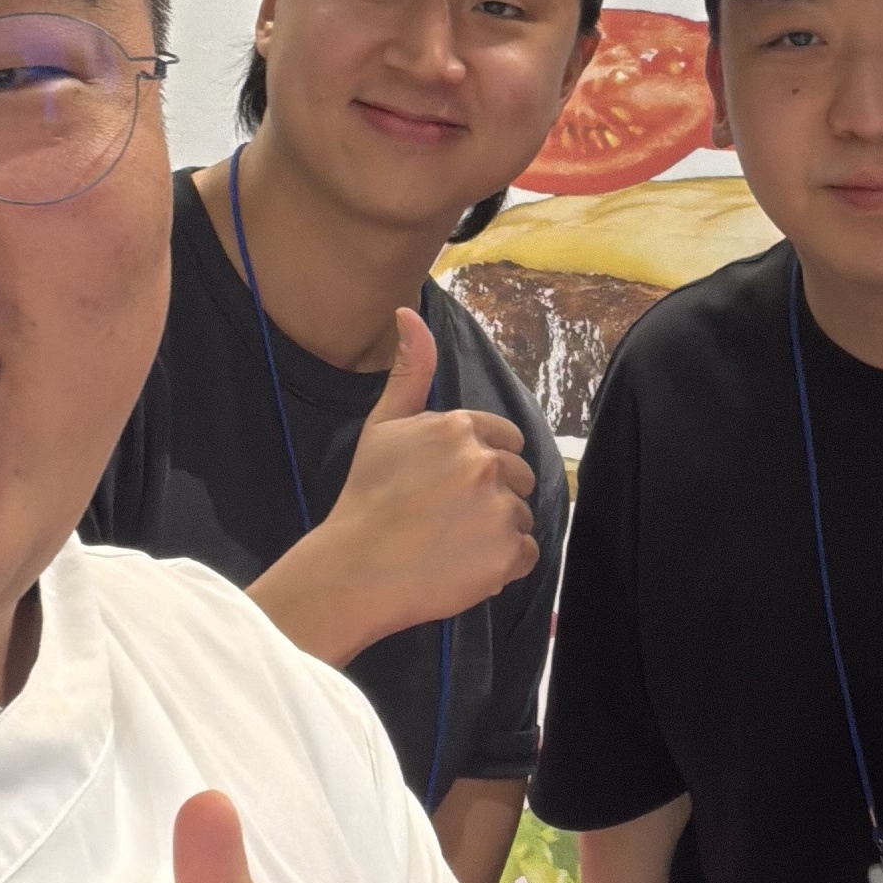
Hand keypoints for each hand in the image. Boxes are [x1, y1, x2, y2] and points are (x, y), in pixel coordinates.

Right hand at [254, 310, 537, 664]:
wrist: (355, 569)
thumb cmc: (366, 498)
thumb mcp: (382, 426)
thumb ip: (409, 370)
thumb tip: (408, 313)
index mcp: (460, 427)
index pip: (507, 441)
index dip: (481, 464)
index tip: (449, 486)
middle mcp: (487, 462)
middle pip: (519, 477)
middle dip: (493, 496)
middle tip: (446, 517)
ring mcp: (500, 508)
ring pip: (522, 516)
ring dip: (497, 532)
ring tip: (451, 544)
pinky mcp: (509, 552)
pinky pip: (526, 555)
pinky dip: (504, 565)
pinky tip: (464, 565)